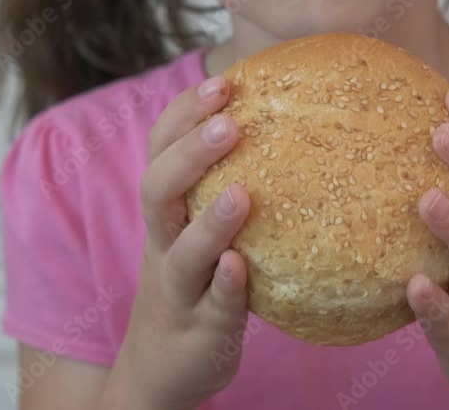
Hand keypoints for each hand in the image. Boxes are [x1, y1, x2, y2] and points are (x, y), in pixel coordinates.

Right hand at [113, 75, 250, 409]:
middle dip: (189, 152)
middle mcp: (164, 243)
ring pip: (180, 251)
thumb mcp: (202, 229)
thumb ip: (230, 184)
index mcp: (168, 212)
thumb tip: (291, 127)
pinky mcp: (200, 328)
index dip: (183, 114)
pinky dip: (224, 286)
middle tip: (230, 121)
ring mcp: (179, 287)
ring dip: (209, 221)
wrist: (164, 365)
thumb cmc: (200, 280)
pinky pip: (211, 306)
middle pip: (157, 189)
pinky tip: (242, 268)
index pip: (160, 150)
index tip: (223, 83)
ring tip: (241, 192)